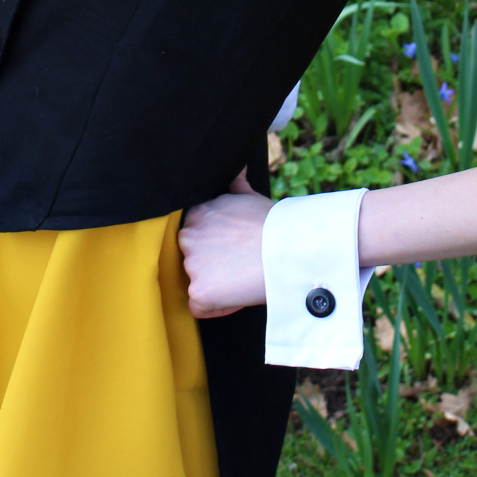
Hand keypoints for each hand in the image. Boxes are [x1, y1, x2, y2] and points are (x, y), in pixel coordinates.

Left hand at [178, 172, 273, 318]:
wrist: (288, 249)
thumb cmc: (275, 225)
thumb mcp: (250, 198)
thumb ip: (235, 186)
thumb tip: (237, 169)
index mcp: (198, 213)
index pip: (195, 236)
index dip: (215, 247)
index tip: (234, 251)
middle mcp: (188, 236)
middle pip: (192, 258)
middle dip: (211, 265)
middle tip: (240, 266)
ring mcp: (191, 264)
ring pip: (196, 283)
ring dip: (215, 286)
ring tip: (243, 279)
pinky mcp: (198, 290)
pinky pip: (200, 307)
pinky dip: (218, 307)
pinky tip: (238, 295)